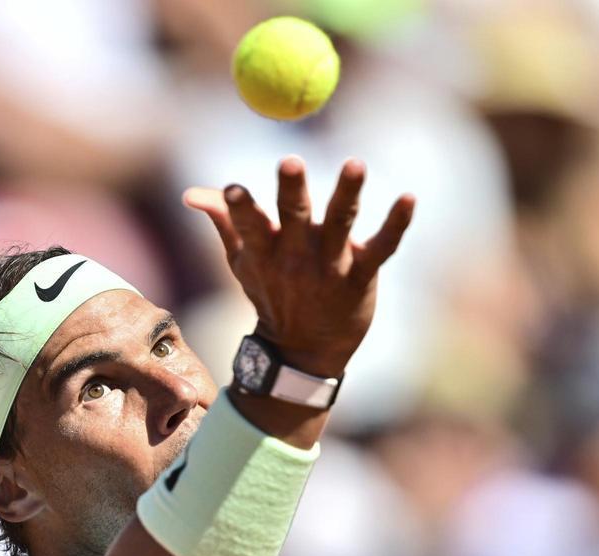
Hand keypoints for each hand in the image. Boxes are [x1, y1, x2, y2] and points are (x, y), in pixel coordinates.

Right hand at [184, 155, 414, 376]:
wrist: (304, 352)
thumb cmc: (271, 294)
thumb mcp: (243, 261)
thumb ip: (224, 221)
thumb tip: (189, 193)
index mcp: (265, 251)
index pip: (249, 225)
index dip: (239, 208)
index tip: (232, 189)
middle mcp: (297, 257)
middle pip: (294, 217)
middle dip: (291, 190)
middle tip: (290, 161)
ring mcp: (331, 267)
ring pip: (340, 224)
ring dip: (347, 192)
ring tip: (355, 164)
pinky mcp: (362, 275)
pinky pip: (382, 247)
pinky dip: (397, 223)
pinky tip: (409, 199)